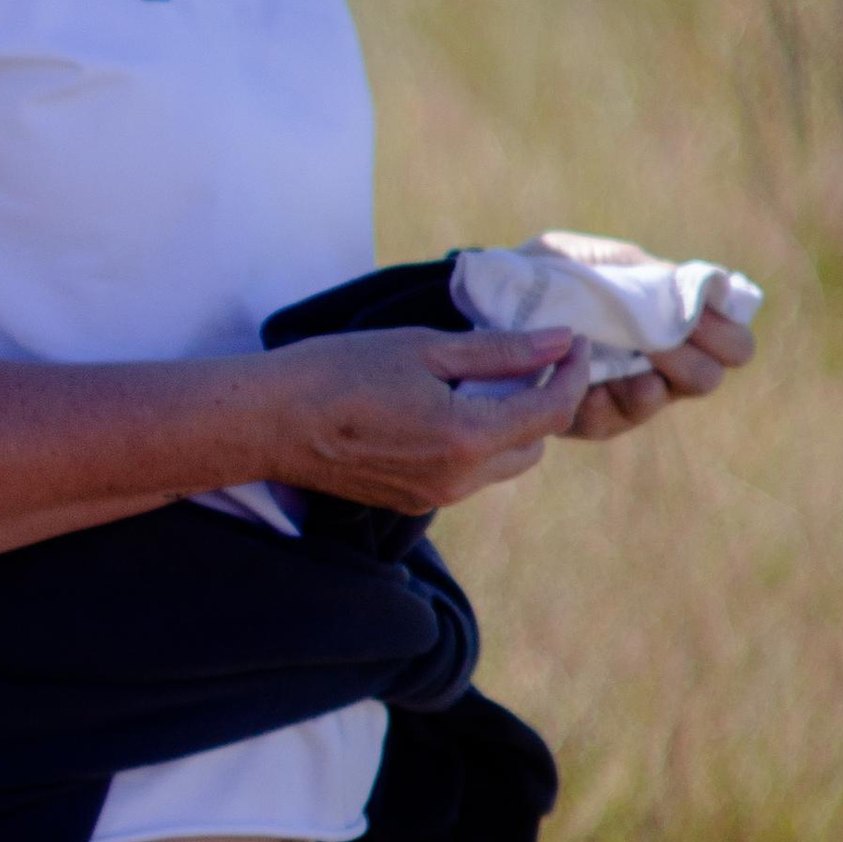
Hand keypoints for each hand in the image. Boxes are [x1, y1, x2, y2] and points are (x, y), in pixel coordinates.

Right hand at [266, 325, 590, 512]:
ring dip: (510, 425)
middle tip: (530, 356)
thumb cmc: (340, 372)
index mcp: (468, 438)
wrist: (270, 423)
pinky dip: (476, 443)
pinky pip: (467, 476)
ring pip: (503, 465)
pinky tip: (448, 406)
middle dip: (543, 401)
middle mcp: (459, 479)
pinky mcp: (412, 501)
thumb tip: (559, 341)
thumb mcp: (424, 348)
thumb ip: (500, 350)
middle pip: (535, 446)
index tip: (571, 340)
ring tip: (487, 378)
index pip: (551, 410)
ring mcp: (435, 497)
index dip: (572, 372)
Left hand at [565, 274, 756, 441]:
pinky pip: (608, 418)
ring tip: (632, 348)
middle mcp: (663, 369)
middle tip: (663, 332)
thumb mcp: (613, 262)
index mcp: (681, 331)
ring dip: (648, 372)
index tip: (699, 312)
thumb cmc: (566, 272)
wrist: (503, 293)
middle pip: (707, 378)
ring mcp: (627, 397)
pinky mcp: (588, 419)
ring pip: (658, 399)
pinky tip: (590, 378)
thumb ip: (658, 275)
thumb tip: (706, 287)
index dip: (728, 333)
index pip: (734, 346)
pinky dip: (602, 395)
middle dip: (690, 353)